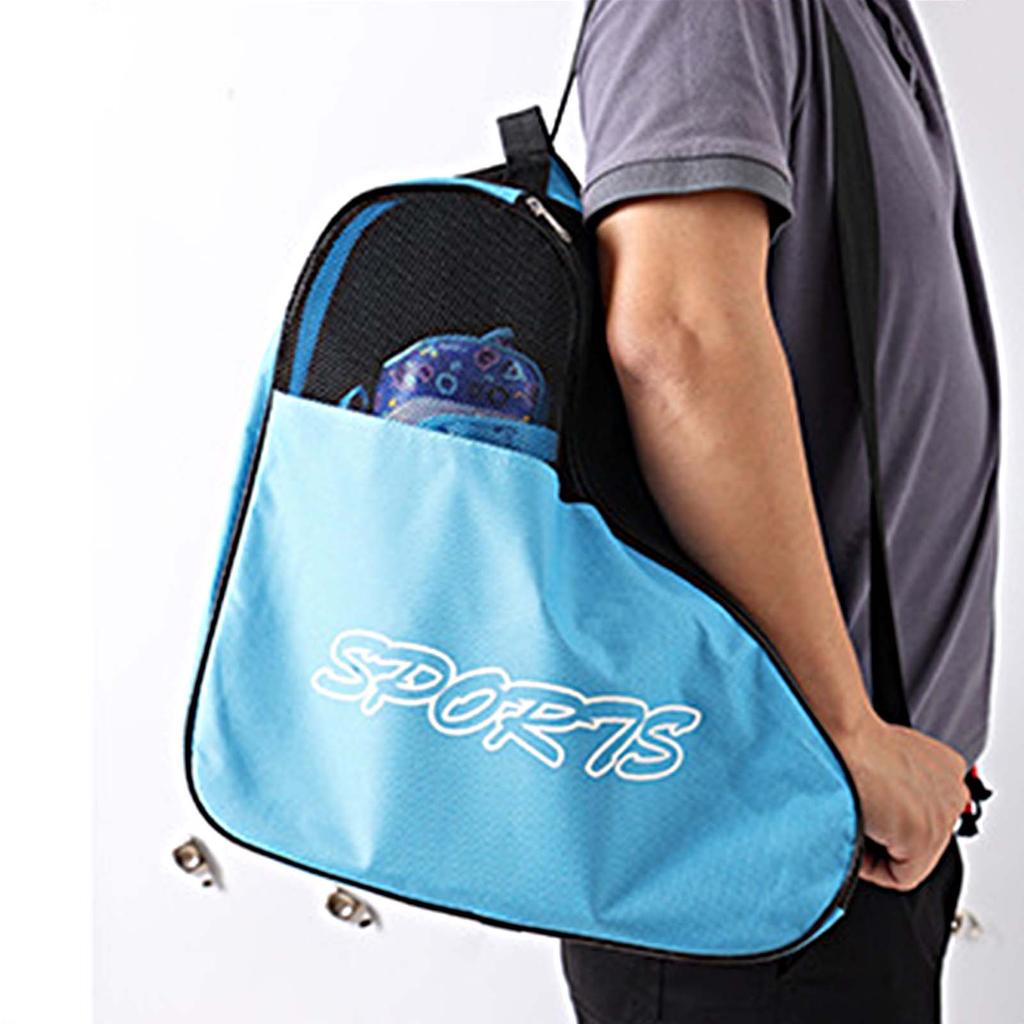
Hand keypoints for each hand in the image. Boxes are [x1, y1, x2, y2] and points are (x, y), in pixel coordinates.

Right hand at [834, 712, 968, 890]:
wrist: (838, 736)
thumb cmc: (849, 738)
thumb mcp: (887, 754)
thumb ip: (899, 779)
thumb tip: (882, 801)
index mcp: (947, 767)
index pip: (922, 813)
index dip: (888, 817)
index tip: (868, 807)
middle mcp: (954, 791)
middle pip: (918, 837)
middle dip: (886, 834)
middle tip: (858, 813)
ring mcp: (943, 816)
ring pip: (908, 859)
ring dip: (877, 846)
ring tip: (853, 817)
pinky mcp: (924, 837)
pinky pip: (898, 877)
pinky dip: (871, 866)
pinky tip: (855, 832)